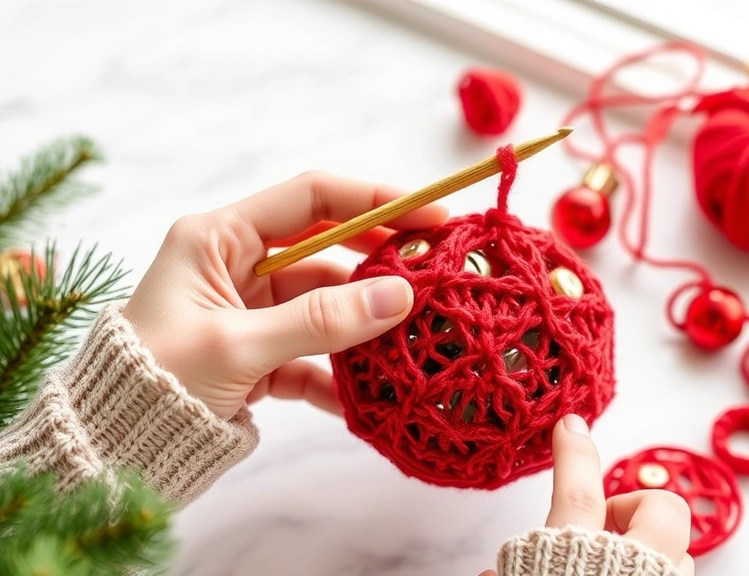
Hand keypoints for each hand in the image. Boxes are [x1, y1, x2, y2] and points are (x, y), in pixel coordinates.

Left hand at [122, 171, 447, 419]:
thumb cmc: (151, 382)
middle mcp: (235, 266)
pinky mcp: (257, 357)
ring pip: (325, 306)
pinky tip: (366, 397)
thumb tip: (401, 297)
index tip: (432, 216)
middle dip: (380, 263)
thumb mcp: (238, 346)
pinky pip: (311, 355)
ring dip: (364, 325)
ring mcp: (249, 312)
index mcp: (218, 238)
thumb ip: (321, 320)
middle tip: (437, 274)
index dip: (375, 200)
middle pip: (327, 250)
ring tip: (414, 338)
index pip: (311, 198)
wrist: (107, 454)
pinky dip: (337, 375)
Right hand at [479, 414, 694, 575]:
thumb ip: (507, 569)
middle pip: (661, 508)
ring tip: (620, 568)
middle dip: (637, 507)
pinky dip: (658, 575)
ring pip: (679, 551)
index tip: (571, 424)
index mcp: (576, 559)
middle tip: (605, 527)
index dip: (574, 453)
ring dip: (651, 551)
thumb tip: (490, 571)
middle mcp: (631, 568)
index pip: (578, 493)